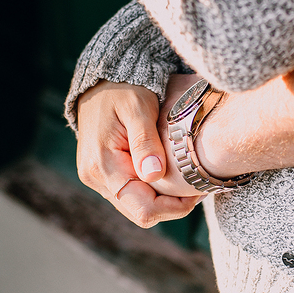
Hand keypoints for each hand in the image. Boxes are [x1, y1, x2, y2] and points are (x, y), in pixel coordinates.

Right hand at [76, 80, 201, 226]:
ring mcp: (98, 178)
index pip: (143, 209)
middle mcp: (96, 178)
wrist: (102, 80)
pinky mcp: (104, 174)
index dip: (174, 208)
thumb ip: (145, 142)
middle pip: (141, 213)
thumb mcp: (138, 108)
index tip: (197, 190)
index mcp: (103, 166)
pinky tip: (169, 172)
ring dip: (163, 198)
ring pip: (137, 206)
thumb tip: (154, 175)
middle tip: (197, 185)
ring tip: (186, 176)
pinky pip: (132, 194)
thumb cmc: (123, 89)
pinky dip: (153, 189)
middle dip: (172, 205)